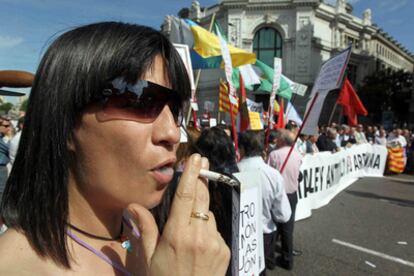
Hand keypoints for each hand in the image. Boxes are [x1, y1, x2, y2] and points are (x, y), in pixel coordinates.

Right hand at [128, 154, 230, 275]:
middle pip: (201, 198)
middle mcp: (198, 235)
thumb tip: (132, 206)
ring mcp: (214, 242)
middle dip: (202, 178)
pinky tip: (199, 246)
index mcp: (176, 234)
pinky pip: (215, 230)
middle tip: (203, 163)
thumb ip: (144, 228)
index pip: (185, 196)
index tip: (196, 158)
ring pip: (208, 215)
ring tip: (190, 231)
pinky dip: (207, 231)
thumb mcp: (149, 257)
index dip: (191, 174)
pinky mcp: (225, 250)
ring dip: (201, 214)